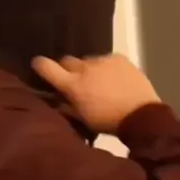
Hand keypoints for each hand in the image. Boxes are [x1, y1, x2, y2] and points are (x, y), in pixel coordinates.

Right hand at [32, 53, 160, 133]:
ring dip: (88, 69)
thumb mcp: (83, 119)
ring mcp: (103, 60)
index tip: (37, 64)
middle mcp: (85, 68)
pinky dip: (106, 67)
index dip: (40, 65)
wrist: (142, 115)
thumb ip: (68, 106)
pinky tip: (114, 79)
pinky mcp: (119, 58)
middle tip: (74, 80)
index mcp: (73, 85)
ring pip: (88, 60)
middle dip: (67, 69)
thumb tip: (58, 99)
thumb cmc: (109, 122)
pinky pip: (106, 59)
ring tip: (99, 82)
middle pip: (67, 61)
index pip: (48, 68)